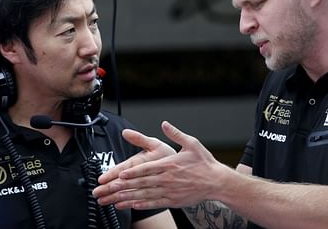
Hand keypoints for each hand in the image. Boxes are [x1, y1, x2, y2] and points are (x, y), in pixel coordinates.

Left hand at [94, 121, 221, 209]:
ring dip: (130, 196)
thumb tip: (165, 124)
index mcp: (169, 164)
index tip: (121, 174)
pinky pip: (155, 203)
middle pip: (142, 182)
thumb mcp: (191, 143)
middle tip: (111, 188)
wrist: (217, 181)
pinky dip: (143, 204)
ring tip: (116, 198)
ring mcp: (170, 191)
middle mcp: (168, 179)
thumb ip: (176, 134)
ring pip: (146, 194)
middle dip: (125, 186)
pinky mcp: (173, 200)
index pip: (147, 168)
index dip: (133, 172)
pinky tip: (133, 205)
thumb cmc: (204, 162)